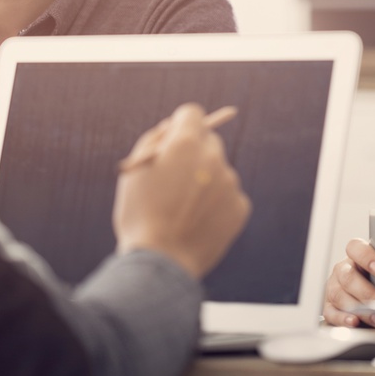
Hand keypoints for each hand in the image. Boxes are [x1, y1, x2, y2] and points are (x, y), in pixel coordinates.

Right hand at [112, 103, 250, 278]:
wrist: (160, 262)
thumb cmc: (139, 214)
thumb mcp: (135, 171)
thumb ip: (154, 141)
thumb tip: (171, 127)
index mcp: (184, 142)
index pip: (191, 113)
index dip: (180, 125)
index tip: (175, 139)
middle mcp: (212, 156)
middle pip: (209, 140)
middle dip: (195, 153)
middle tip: (177, 178)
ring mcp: (229, 182)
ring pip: (219, 171)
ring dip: (205, 181)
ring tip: (182, 209)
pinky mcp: (240, 206)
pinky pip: (228, 196)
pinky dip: (216, 205)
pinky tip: (197, 222)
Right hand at [322, 238, 374, 328]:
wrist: (363, 295)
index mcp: (355, 256)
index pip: (355, 248)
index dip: (366, 257)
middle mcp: (342, 270)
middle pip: (348, 277)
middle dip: (368, 293)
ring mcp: (333, 287)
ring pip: (339, 295)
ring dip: (361, 310)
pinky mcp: (329, 306)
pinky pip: (331, 312)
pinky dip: (342, 318)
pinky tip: (354, 321)